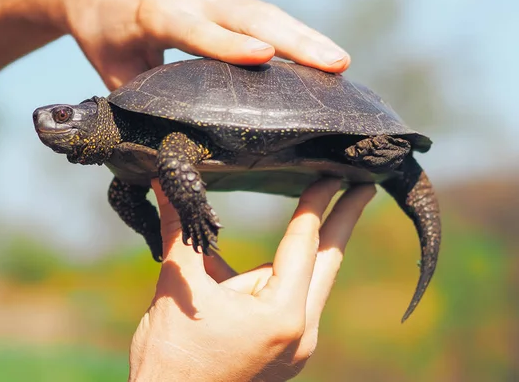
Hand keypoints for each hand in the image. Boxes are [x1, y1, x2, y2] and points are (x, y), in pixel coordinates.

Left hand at [51, 0, 349, 89]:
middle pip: (249, 16)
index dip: (229, 44)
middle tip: (337, 64)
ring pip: (264, 13)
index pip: (198, 29)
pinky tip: (316, 52)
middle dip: (294, 40)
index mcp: (158, 14)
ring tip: (340, 62)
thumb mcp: (112, 69)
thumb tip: (166, 147)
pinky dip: (291, 32)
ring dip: (304, 35)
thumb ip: (142, 101)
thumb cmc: (103, 29)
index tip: (265, 57)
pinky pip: (261, 14)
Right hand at [128, 180, 375, 381]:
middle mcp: (301, 334)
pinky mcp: (286, 353)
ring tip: (329, 209)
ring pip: (314, 282)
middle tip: (365, 187)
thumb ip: (180, 231)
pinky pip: (298, 300)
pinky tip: (283, 256)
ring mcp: (297, 348)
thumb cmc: (172, 355)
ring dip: (316, 247)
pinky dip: (292, 273)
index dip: (316, 204)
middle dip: (344, 220)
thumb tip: (165, 181)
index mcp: (281, 315)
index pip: (304, 244)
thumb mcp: (179, 286)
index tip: (333, 174)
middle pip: (328, 262)